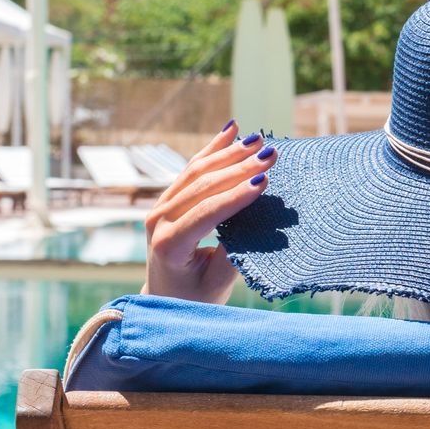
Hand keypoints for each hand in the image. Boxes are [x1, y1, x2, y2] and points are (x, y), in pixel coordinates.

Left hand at [142, 123, 275, 303]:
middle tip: (270, 153)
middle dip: (238, 167)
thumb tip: (258, 225)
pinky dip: (213, 148)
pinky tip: (231, 130)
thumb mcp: (216, 284)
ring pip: (196, 171)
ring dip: (229, 153)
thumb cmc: (194, 297)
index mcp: (169, 244)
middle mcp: (159, 220)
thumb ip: (233, 255)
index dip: (236, 195)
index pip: (206, 213)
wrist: (165, 298)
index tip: (264, 180)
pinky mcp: (168, 198)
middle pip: (201, 185)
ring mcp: (160, 206)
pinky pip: (191, 168)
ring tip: (258, 140)